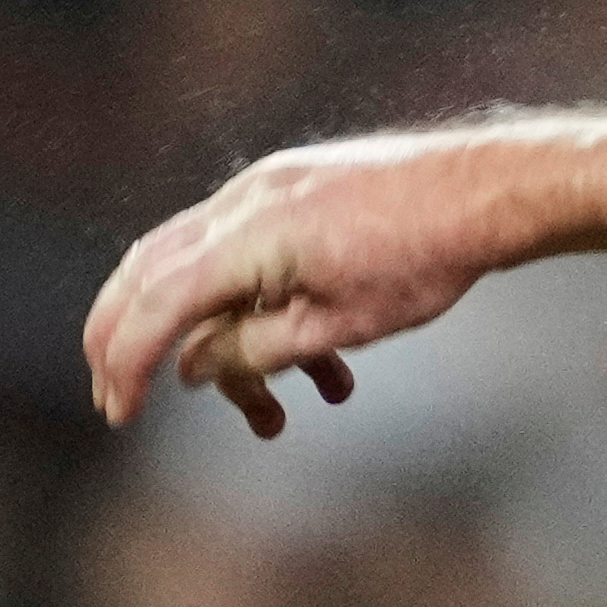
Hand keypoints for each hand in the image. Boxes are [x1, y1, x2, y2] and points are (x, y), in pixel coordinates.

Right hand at [83, 130, 520, 434]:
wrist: (487, 190)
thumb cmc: (423, 258)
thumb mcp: (335, 326)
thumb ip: (253, 350)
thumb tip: (192, 367)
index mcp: (247, 236)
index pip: (156, 304)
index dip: (126, 363)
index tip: (118, 413)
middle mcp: (242, 201)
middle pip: (149, 273)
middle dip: (130, 343)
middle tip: (119, 399)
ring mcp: (266, 189)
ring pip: (204, 272)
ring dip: (226, 349)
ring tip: (271, 417)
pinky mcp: (293, 191)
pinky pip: (250, 256)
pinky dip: (263, 314)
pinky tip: (323, 374)